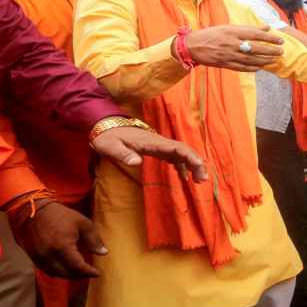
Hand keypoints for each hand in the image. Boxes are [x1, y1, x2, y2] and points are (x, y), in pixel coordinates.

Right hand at [10, 202, 104, 277]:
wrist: (35, 211)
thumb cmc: (62, 216)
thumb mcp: (83, 223)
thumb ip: (94, 239)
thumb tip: (103, 253)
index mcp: (62, 246)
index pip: (77, 266)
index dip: (88, 272)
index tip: (98, 273)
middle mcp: (49, 255)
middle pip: (67, 273)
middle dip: (80, 275)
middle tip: (90, 272)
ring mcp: (39, 257)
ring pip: (56, 273)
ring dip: (70, 275)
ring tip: (80, 272)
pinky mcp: (33, 257)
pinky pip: (47, 270)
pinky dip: (59, 272)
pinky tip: (67, 268)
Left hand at [92, 124, 207, 180]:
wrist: (105, 125)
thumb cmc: (107, 137)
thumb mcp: (110, 146)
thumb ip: (123, 154)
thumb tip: (137, 162)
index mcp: (152, 142)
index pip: (178, 147)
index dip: (191, 156)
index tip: (199, 167)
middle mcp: (160, 142)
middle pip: (185, 150)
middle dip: (196, 163)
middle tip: (202, 181)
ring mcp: (159, 145)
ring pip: (181, 153)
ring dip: (192, 165)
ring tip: (198, 181)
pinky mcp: (156, 148)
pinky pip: (174, 156)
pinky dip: (182, 165)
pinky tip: (184, 176)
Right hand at [183, 25, 284, 71]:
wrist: (193, 46)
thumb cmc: (212, 34)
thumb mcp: (228, 27)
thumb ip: (248, 28)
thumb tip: (266, 27)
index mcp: (233, 32)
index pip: (256, 34)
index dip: (270, 37)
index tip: (280, 40)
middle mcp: (232, 43)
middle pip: (256, 48)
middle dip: (270, 50)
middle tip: (281, 51)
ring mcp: (229, 55)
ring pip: (251, 60)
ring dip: (265, 60)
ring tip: (274, 60)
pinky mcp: (226, 64)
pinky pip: (242, 68)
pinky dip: (253, 68)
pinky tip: (261, 68)